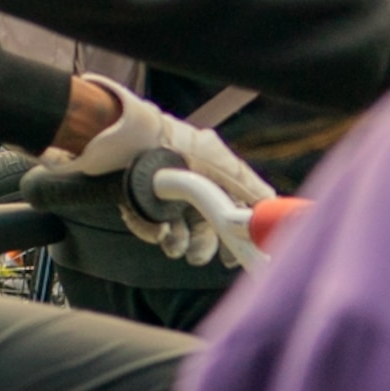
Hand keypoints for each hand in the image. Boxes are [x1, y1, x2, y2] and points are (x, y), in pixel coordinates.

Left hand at [48, 79, 270, 262]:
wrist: (118, 133)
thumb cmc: (170, 140)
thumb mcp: (216, 160)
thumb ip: (245, 184)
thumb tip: (271, 203)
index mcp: (210, 173)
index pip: (230, 208)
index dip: (235, 232)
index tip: (239, 254)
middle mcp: (187, 184)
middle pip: (203, 224)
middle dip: (204, 243)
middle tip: (201, 257)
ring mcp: (160, 192)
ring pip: (175, 228)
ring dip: (179, 241)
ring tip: (176, 248)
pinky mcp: (134, 199)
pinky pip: (146, 223)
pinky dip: (151, 230)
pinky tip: (157, 230)